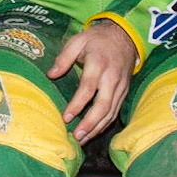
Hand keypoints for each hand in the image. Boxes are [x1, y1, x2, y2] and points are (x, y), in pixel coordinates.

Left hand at [48, 20, 134, 143]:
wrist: (125, 36)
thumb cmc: (97, 40)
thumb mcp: (78, 40)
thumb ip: (64, 57)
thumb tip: (51, 75)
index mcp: (99, 63)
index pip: (88, 88)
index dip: (77, 104)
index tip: (66, 117)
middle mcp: (112, 77)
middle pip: (103, 104)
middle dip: (90, 123)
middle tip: (76, 136)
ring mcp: (120, 86)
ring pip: (111, 111)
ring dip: (97, 128)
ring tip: (82, 140)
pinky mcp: (125, 92)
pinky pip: (116, 111)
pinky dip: (105, 124)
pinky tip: (94, 133)